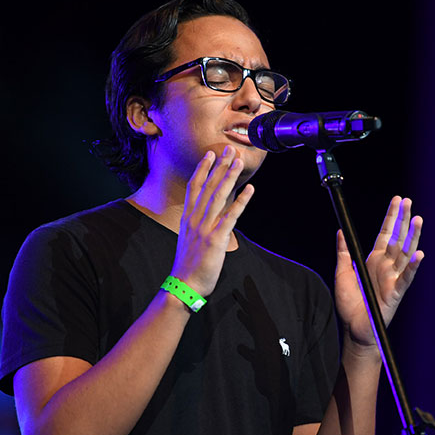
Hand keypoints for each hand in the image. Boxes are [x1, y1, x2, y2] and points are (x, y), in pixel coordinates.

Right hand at [170, 146, 253, 297]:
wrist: (184, 285)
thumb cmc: (187, 265)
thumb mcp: (188, 239)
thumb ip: (197, 225)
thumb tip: (206, 216)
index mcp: (187, 218)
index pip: (194, 187)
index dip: (202, 169)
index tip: (210, 155)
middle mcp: (195, 219)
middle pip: (208, 186)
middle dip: (219, 166)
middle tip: (229, 149)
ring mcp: (205, 227)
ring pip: (219, 196)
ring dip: (229, 176)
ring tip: (238, 161)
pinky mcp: (216, 238)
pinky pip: (231, 215)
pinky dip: (242, 201)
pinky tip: (250, 189)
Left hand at [334, 196, 423, 350]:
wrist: (354, 329)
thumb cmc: (350, 304)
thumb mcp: (342, 272)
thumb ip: (343, 252)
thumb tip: (340, 230)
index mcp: (374, 260)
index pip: (386, 233)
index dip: (392, 216)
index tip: (398, 200)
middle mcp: (386, 266)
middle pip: (399, 238)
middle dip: (404, 220)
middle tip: (409, 202)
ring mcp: (393, 278)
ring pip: (405, 254)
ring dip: (413, 237)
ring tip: (418, 219)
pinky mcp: (395, 293)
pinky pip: (405, 278)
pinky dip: (412, 267)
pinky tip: (418, 254)